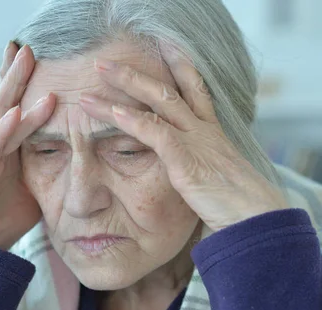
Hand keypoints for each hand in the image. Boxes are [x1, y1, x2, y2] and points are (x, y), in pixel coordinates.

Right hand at [0, 42, 55, 248]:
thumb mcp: (30, 192)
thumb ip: (44, 171)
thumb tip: (75, 160)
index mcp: (3, 151)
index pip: (12, 110)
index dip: (20, 84)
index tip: (32, 58)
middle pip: (3, 103)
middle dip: (15, 73)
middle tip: (27, 45)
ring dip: (13, 87)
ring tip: (25, 60)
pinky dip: (5, 129)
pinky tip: (16, 111)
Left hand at [78, 47, 287, 231]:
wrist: (254, 219)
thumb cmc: (233, 204)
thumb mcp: (213, 177)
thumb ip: (197, 165)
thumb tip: (188, 171)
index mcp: (210, 133)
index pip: (194, 91)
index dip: (180, 68)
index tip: (165, 48)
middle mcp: (202, 130)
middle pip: (166, 90)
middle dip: (134, 74)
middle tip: (105, 64)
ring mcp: (194, 142)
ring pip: (157, 102)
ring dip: (125, 86)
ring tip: (97, 76)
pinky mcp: (186, 160)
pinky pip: (156, 133)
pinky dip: (133, 120)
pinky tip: (112, 111)